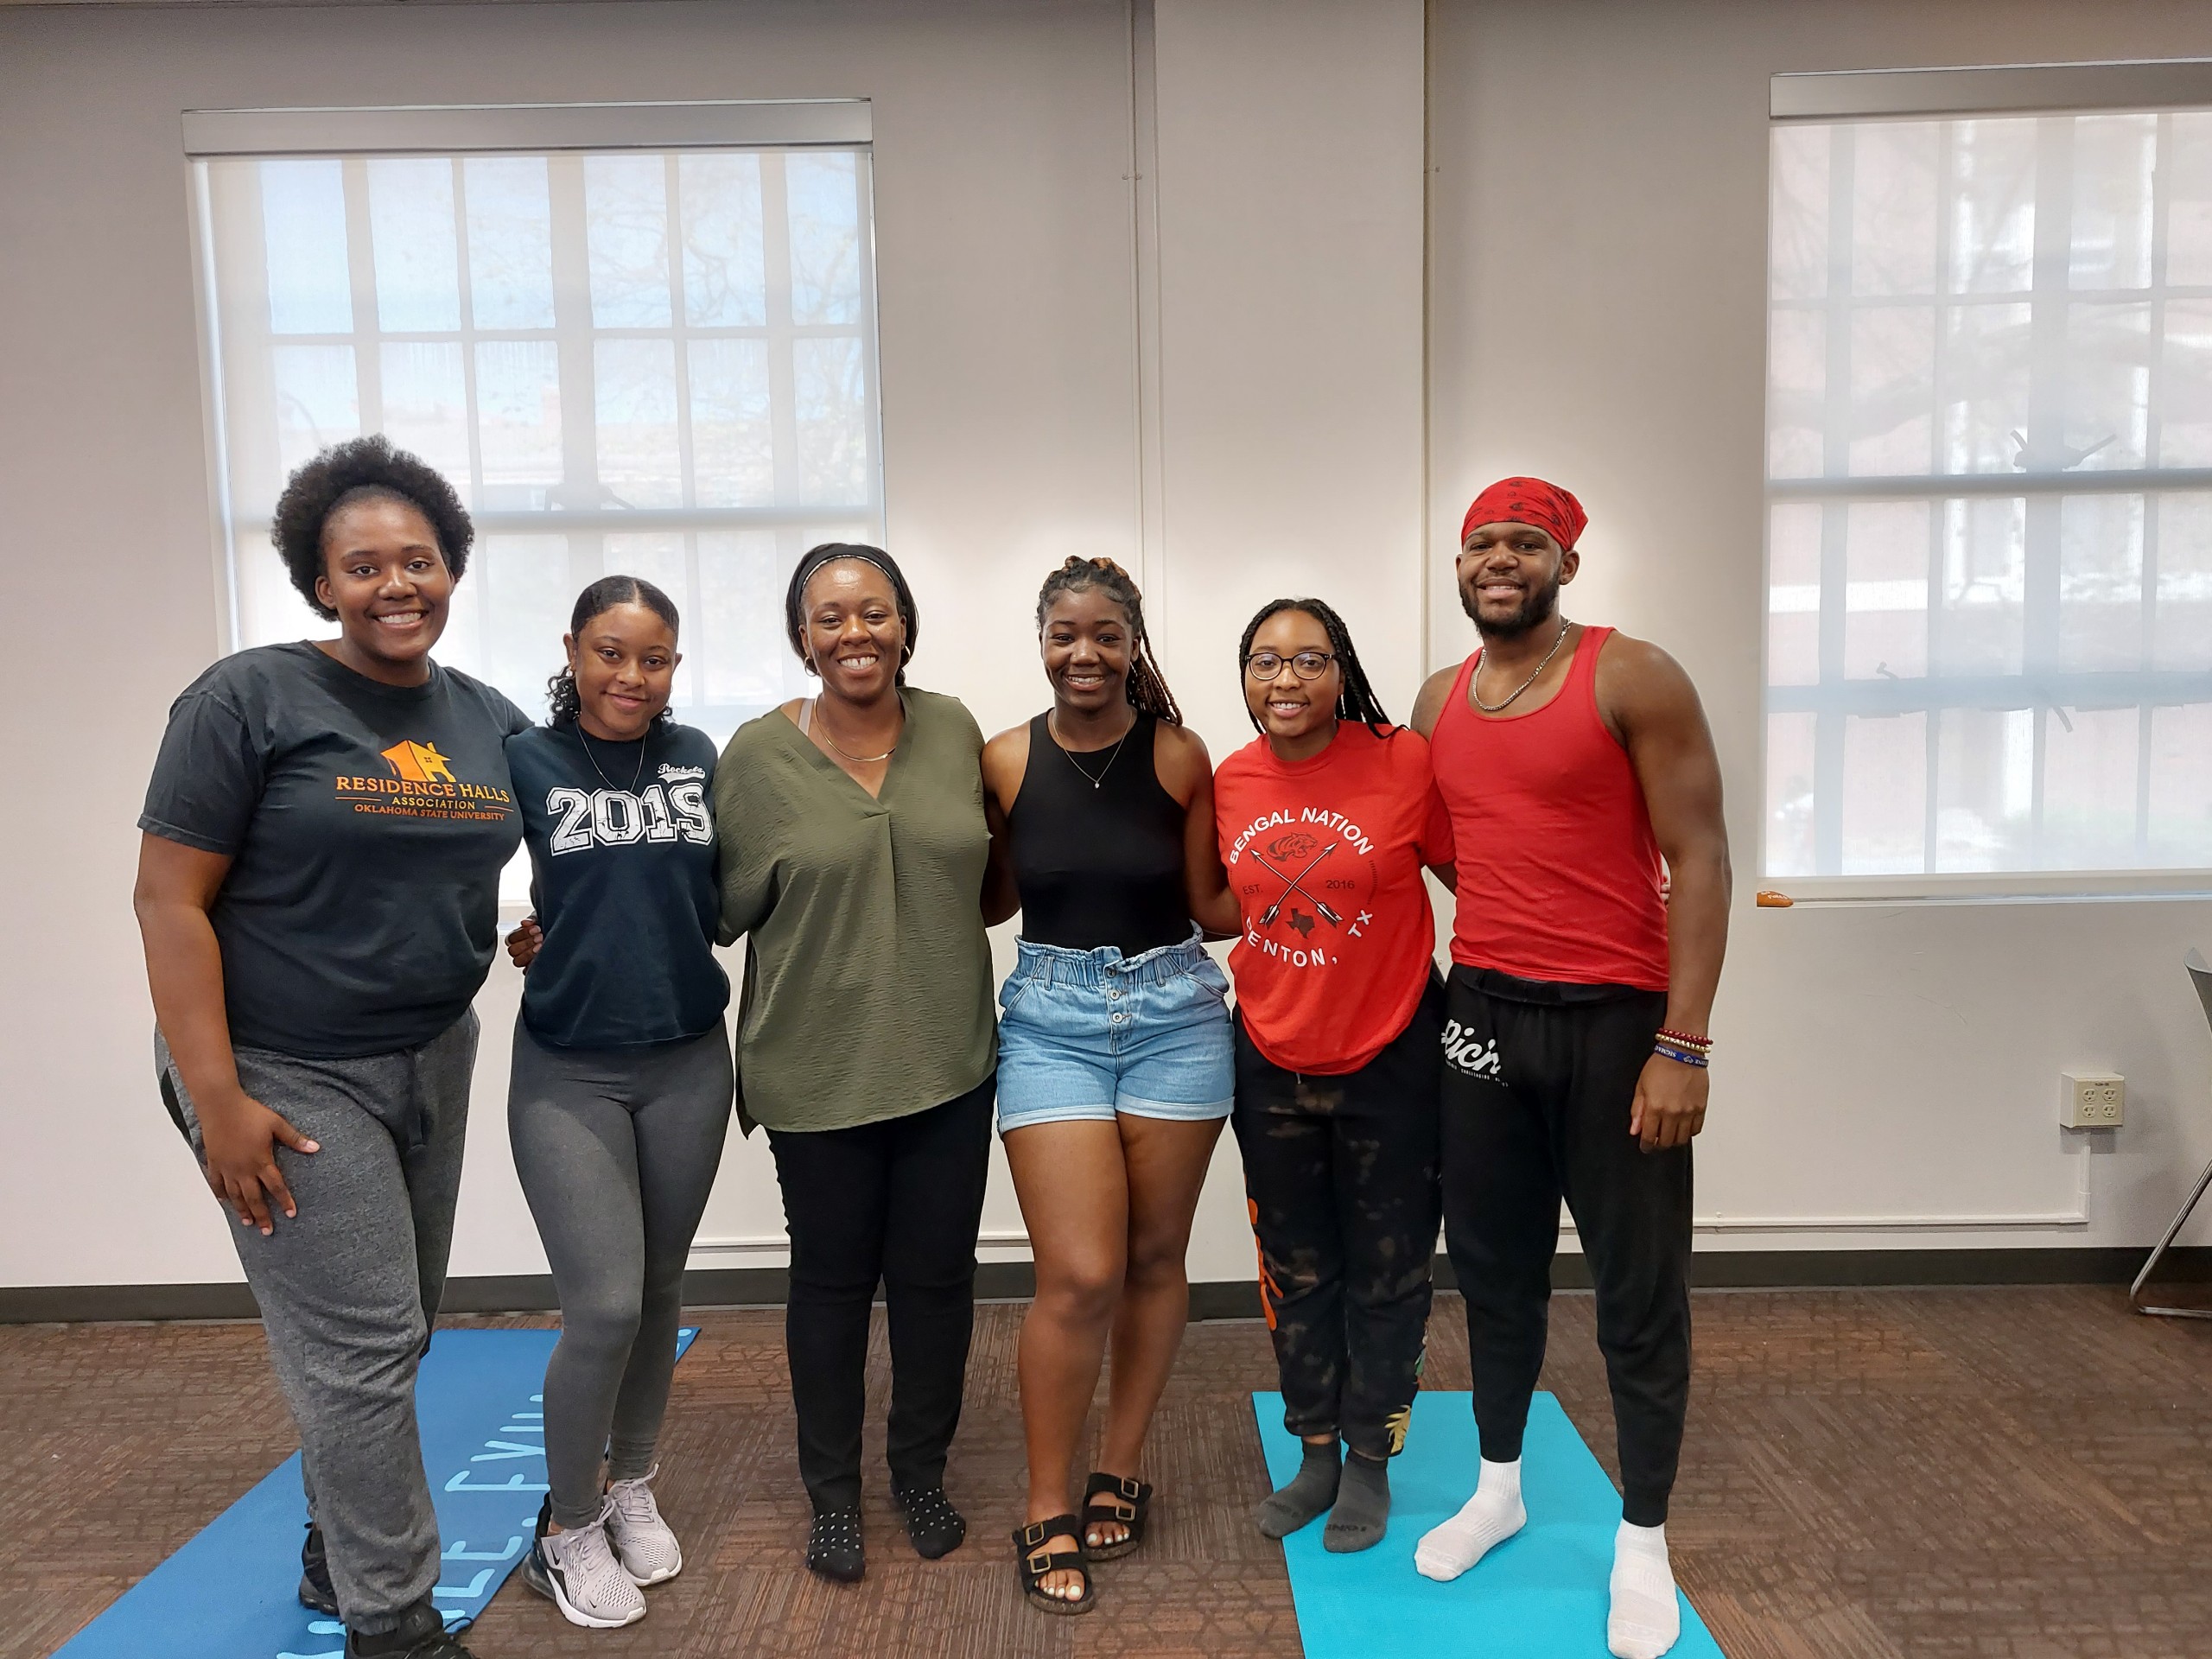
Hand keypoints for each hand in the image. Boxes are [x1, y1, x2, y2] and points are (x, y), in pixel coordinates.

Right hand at [196, 1089, 318, 1234]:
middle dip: (262, 1216)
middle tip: (268, 1231)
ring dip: (242, 1210)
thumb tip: (315, 1148)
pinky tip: (225, 1203)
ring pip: (235, 1195)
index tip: (290, 1214)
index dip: (284, 1201)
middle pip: (254, 1198)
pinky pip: (216, 1184)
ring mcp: (227, 1168)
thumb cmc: (250, 1113)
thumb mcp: (277, 1124)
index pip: (275, 1186)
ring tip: (248, 1223)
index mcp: (260, 1161)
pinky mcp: (214, 1163)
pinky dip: (221, 1195)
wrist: (220, 1106)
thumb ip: (295, 1139)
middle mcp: (243, 1169)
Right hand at [505, 916, 542, 967]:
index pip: (511, 938)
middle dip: (527, 943)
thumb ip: (532, 920)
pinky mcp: (530, 970)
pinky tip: (542, 957)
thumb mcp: (540, 921)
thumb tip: (524, 922)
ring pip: (517, 961)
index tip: (536, 928)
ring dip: (529, 954)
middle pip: (512, 950)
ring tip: (541, 946)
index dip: (523, 933)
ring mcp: (523, 962)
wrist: (562, 938)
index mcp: (515, 938)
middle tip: (540, 937)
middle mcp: (517, 951)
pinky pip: (526, 972)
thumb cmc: (547, 928)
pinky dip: (533, 965)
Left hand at [1628, 1052, 1706, 1151]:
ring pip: (1682, 1139)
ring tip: (1669, 1134)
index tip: (1645, 1147)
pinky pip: (1696, 1129)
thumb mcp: (1641, 1086)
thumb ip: (1638, 1110)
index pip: (1650, 1137)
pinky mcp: (1701, 1108)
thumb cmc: (1660, 1065)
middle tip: (1657, 1141)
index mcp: (1655, 1107)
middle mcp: (1673, 1113)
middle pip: (1667, 1141)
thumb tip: (1635, 1130)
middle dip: (1659, 1144)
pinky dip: (1689, 1132)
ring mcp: (1688, 1112)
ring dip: (1674, 1140)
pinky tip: (1683, 1127)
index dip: (1646, 1145)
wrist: (1682, 1052)